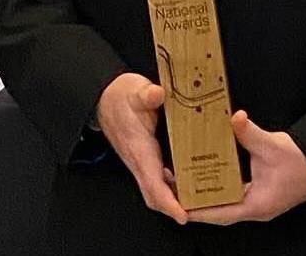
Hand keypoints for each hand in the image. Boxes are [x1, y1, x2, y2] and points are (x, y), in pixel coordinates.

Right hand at [96, 72, 187, 224]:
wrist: (105, 98)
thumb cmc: (120, 97)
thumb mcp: (135, 90)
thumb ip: (146, 94)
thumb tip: (156, 94)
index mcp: (139, 149)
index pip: (152, 184)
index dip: (168, 202)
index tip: (183, 215)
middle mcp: (139, 161)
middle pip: (155, 196)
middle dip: (174, 209)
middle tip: (201, 213)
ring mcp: (142, 162)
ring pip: (156, 191)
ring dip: (175, 200)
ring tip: (200, 203)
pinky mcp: (145, 160)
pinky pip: (158, 181)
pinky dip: (173, 188)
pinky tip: (189, 183)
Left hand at [185, 110, 305, 224]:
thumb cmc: (302, 161)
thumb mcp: (273, 146)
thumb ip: (250, 133)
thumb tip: (235, 118)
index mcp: (257, 205)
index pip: (221, 213)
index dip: (199, 211)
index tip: (179, 206)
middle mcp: (254, 208)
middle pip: (219, 210)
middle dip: (197, 202)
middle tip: (174, 188)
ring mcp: (257, 202)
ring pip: (225, 204)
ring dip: (206, 195)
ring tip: (183, 182)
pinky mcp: (258, 194)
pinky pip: (232, 194)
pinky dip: (218, 187)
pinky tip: (205, 175)